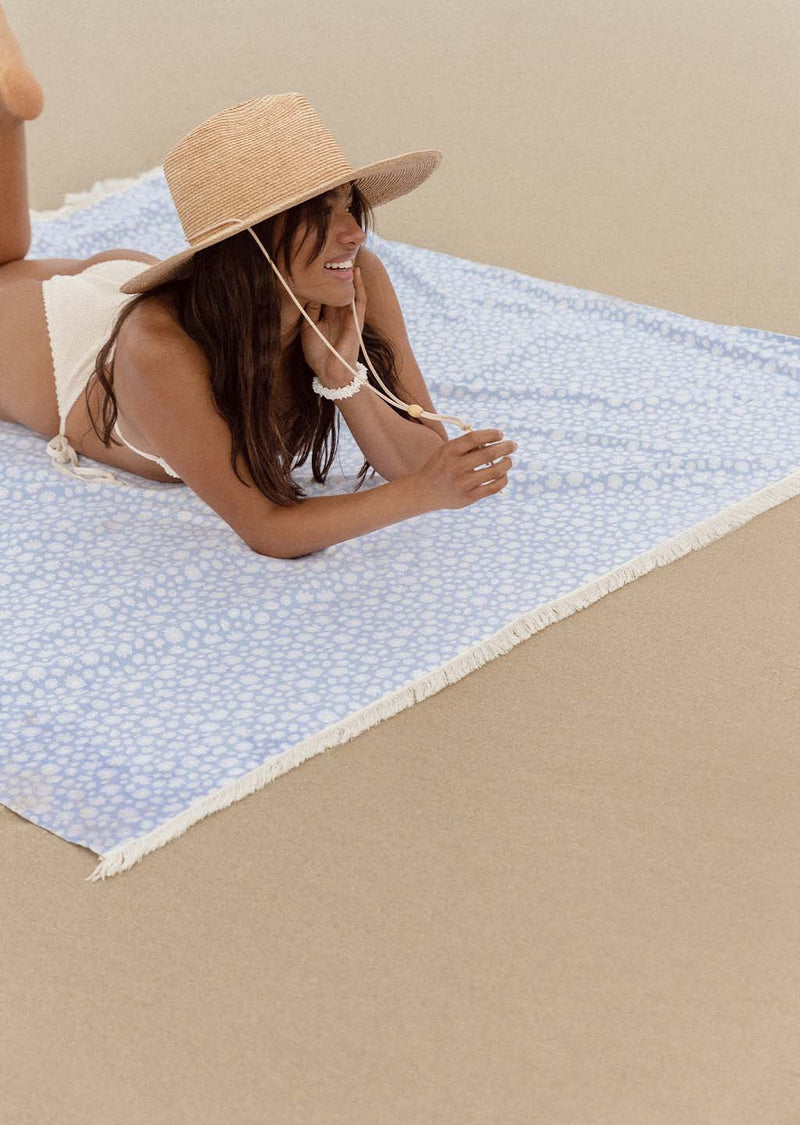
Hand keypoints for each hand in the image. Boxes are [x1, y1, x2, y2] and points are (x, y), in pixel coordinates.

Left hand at [300, 265, 366, 385]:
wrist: (329, 371)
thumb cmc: (318, 353)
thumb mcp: (309, 326)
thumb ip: (311, 308)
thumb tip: (311, 289)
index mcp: (325, 314)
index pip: (325, 291)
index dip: (322, 277)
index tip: (316, 260)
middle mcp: (337, 312)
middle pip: (337, 286)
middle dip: (336, 270)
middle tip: (333, 249)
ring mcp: (348, 315)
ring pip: (350, 290)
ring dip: (349, 274)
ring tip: (347, 254)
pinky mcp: (357, 320)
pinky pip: (360, 300)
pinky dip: (359, 286)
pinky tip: (356, 272)